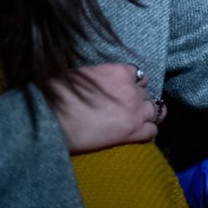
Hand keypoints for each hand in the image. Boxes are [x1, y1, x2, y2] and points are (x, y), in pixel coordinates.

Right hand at [44, 63, 163, 152]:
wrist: (51, 120)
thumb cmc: (57, 95)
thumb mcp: (81, 75)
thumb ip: (100, 77)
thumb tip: (100, 81)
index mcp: (119, 72)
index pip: (138, 74)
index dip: (132, 83)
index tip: (125, 89)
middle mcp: (132, 90)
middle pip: (146, 92)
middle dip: (138, 99)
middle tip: (126, 107)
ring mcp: (135, 111)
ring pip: (156, 111)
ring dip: (148, 115)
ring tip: (140, 120)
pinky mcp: (132, 132)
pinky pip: (151, 132)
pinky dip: (148, 133)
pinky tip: (141, 135)